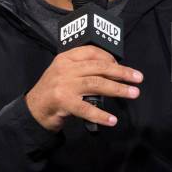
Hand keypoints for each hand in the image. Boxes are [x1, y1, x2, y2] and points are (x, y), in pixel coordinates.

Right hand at [24, 45, 143, 131]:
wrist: (34, 110)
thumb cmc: (54, 90)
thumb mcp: (65, 73)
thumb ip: (83, 69)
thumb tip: (113, 71)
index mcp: (66, 58)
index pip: (92, 52)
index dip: (110, 58)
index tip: (123, 66)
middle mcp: (65, 68)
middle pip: (99, 67)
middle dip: (121, 72)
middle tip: (138, 78)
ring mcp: (64, 85)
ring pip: (97, 84)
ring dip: (118, 89)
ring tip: (133, 93)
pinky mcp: (63, 102)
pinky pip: (86, 108)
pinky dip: (101, 114)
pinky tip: (112, 119)